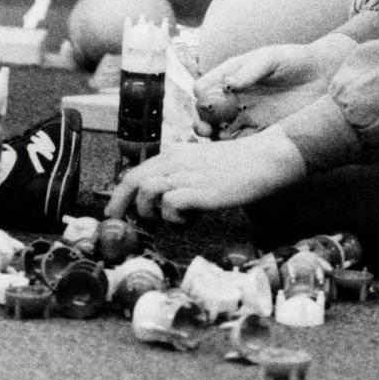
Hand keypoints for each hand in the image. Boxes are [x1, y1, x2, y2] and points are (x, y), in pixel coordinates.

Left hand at [105, 130, 305, 225]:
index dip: (120, 194)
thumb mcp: (201, 168)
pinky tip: (190, 220)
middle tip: (123, 224)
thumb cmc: (236, 167)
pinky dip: (174, 218)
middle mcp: (175, 162)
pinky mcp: (198, 190)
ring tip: (172, 220)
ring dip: (152, 213)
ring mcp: (186, 175)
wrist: (264, 160)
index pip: (135, 172)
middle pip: (133, 181)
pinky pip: (170, 205)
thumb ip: (180, 180)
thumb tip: (163, 204)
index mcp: (173, 155)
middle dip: (122, 205)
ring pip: (147, 192)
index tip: (115, 212)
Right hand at [195, 32, 355, 137]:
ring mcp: (247, 118)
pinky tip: (237, 153)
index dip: (200, 98)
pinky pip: (244, 145)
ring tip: (219, 141)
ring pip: (221, 133)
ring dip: (215, 139)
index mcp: (231, 77)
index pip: (205, 89)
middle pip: (207, 115)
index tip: (204, 103)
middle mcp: (234, 100)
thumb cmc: (295, 60)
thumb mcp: (271, 58)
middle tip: (203, 130)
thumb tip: (229, 85)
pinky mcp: (263, 133)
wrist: (325, 76)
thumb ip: (250, 70)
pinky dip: (236, 151)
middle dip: (200, 123)